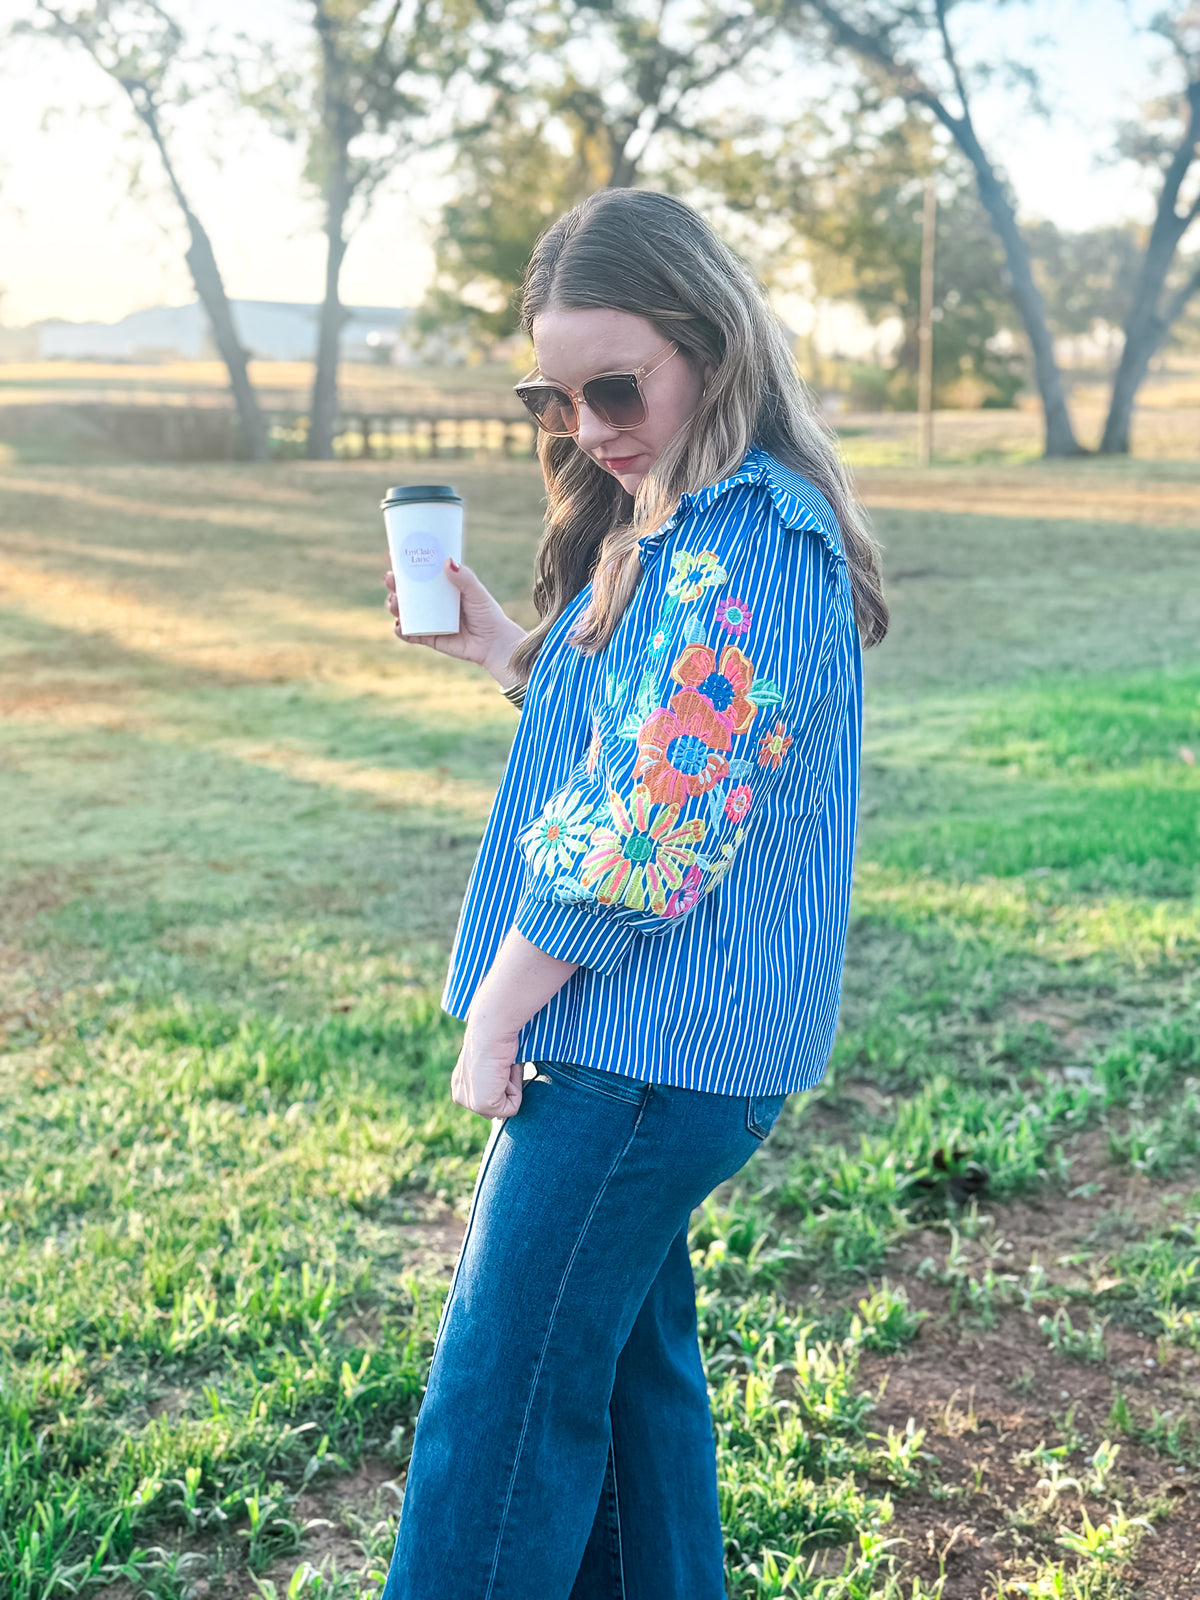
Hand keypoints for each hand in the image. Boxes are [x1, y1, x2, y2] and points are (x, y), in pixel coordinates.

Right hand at [383, 559, 527, 688]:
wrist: (494, 644)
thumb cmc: (488, 615)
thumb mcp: (476, 593)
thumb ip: (464, 578)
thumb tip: (447, 561)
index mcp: (442, 588)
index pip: (420, 574)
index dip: (405, 565)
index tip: (392, 556)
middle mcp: (433, 603)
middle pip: (407, 592)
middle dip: (394, 585)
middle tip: (391, 579)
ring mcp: (430, 621)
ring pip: (405, 612)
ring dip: (394, 606)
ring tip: (395, 602)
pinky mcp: (430, 638)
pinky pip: (410, 634)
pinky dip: (401, 630)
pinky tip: (398, 625)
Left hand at [450, 1018, 523, 1118]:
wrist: (490, 1031)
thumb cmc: (495, 1038)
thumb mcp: (490, 1063)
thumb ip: (493, 1080)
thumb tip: (506, 1084)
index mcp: (460, 1085)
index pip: (486, 1100)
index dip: (502, 1084)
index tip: (498, 1065)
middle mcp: (460, 1095)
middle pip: (495, 1109)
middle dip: (505, 1089)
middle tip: (502, 1067)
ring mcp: (470, 1103)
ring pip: (504, 1109)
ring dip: (511, 1088)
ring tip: (503, 1068)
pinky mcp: (483, 1105)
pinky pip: (512, 1108)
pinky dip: (516, 1090)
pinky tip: (504, 1072)